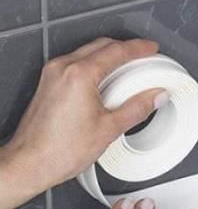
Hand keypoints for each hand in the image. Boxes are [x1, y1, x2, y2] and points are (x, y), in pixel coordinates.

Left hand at [0, 38, 167, 208]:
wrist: (31, 162)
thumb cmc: (61, 150)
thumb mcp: (109, 129)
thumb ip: (137, 108)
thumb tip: (155, 97)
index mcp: (80, 75)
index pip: (116, 51)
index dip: (139, 48)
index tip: (152, 49)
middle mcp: (63, 69)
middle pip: (101, 46)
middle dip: (125, 49)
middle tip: (144, 59)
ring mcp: (53, 74)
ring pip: (87, 53)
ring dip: (109, 58)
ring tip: (128, 74)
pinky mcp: (48, 83)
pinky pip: (76, 65)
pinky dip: (95, 67)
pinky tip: (107, 84)